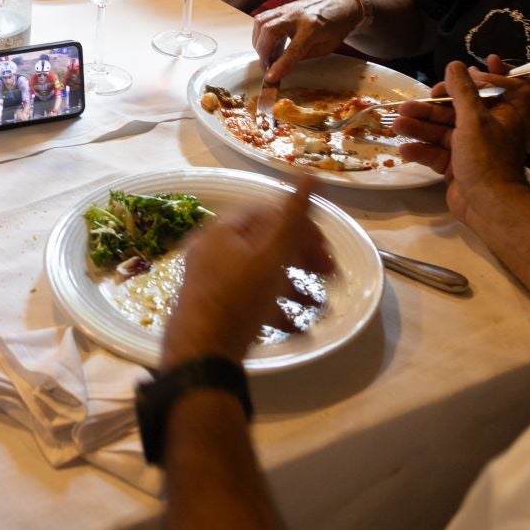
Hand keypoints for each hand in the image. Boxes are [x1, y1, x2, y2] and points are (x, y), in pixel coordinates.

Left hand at [161, 186, 332, 367]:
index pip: (269, 211)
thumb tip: (310, 174)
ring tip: (319, 305)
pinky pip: (250, 298)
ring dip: (294, 286)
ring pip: (261, 273)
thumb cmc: (237, 300)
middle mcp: (214, 249)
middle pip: (265, 242)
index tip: (326, 247)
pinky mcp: (215, 308)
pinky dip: (275, 307)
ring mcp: (212, 280)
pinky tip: (296, 327)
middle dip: (301, 257)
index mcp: (223, 230)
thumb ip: (292, 217)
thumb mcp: (270, 256)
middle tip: (330, 274)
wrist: (200, 356)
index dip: (302, 225)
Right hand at [251, 0, 363, 83]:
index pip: (293, 49)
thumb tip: (283, 65)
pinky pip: (262, 18)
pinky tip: (266, 43)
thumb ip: (304, 55)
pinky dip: (259, 33)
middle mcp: (296, 16)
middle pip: (270, 32)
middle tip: (266, 66)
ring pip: (261, 23)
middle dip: (263, 52)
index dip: (280, 65)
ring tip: (266, 55)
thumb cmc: (336, 26)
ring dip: (258, 42)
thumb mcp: (327, 47)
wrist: (340, 1)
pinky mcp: (281, 7)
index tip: (270, 78)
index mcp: (313, 28)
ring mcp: (287, 9)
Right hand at [396, 60, 529, 226]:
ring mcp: (469, 152)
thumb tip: (454, 63)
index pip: (471, 96)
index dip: (449, 92)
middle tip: (402, 110)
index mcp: (498, 116)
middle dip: (426, 114)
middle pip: (450, 116)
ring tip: (395, 126)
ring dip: (419, 131)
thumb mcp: (474, 119)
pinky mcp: (457, 170)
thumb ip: (462, 91)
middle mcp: (485, 132)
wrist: (491, 205)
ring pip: (440, 135)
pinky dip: (422, 152)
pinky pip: (437, 155)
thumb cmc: (486, 158)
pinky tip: (404, 150)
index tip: (432, 92)